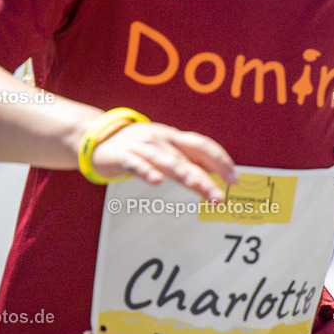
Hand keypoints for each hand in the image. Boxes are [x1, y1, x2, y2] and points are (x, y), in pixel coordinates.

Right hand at [91, 122, 237, 203]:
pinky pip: (135, 163)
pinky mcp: (122, 155)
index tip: (234, 179)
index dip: (220, 161)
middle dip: (205, 177)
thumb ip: (188, 159)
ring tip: (196, 185)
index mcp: (174, 138)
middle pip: (187, 158)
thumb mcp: (166, 148)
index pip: (203, 146)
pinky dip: (145, 170)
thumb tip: (216, 171)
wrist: (98, 137)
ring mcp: (142, 146)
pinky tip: (154, 181)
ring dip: (182, 172)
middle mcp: (161, 139)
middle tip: (218, 196)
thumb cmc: (138, 146)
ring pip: (165, 160)